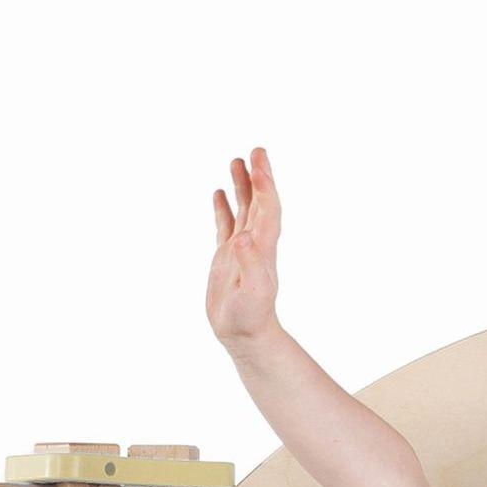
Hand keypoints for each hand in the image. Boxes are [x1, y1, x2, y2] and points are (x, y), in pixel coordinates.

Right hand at [205, 147, 282, 345]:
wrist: (244, 336)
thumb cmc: (248, 318)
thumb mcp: (250, 293)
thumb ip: (249, 264)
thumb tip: (244, 238)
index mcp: (263, 248)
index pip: (267, 209)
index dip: (265, 186)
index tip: (259, 163)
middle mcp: (255, 243)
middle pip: (260, 202)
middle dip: (259, 176)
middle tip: (257, 150)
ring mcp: (241, 249)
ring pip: (244, 209)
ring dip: (243, 186)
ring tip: (237, 160)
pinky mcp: (227, 257)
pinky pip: (226, 224)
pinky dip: (224, 207)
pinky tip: (219, 192)